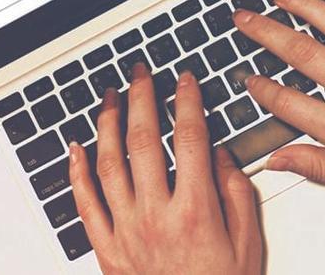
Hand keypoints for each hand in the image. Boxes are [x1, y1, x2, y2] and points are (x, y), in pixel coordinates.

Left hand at [68, 65, 264, 274]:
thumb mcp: (248, 242)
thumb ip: (236, 192)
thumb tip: (219, 153)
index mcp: (196, 210)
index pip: (190, 139)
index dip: (186, 102)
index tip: (185, 81)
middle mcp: (157, 216)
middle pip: (144, 142)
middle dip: (142, 99)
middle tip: (141, 75)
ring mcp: (127, 231)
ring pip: (109, 164)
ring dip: (108, 124)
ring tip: (110, 98)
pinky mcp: (107, 249)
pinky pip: (84, 203)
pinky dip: (76, 171)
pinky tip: (76, 147)